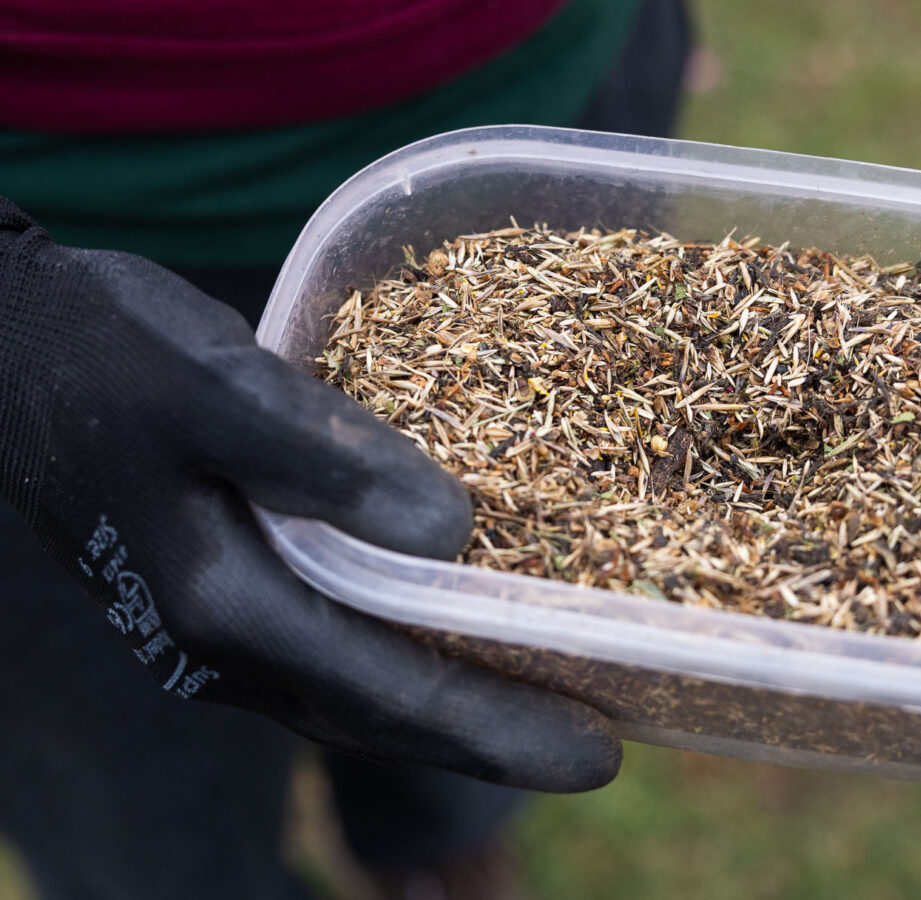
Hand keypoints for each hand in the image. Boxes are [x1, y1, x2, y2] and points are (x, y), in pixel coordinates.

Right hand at [0, 198, 619, 790]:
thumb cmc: (108, 355)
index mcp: (226, 605)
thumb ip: (323, 457)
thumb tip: (449, 531)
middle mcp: (221, 646)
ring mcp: (212, 634)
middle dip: (492, 742)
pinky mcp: (215, 598)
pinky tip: (447, 641)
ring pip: (356, 694)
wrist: (7, 351)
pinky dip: (402, 663)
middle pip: (382, 716)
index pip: (388, 694)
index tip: (597, 754)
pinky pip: (330, 654)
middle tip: (599, 754)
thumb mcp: (215, 385)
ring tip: (544, 706)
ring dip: (452, 710)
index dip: (497, 730)